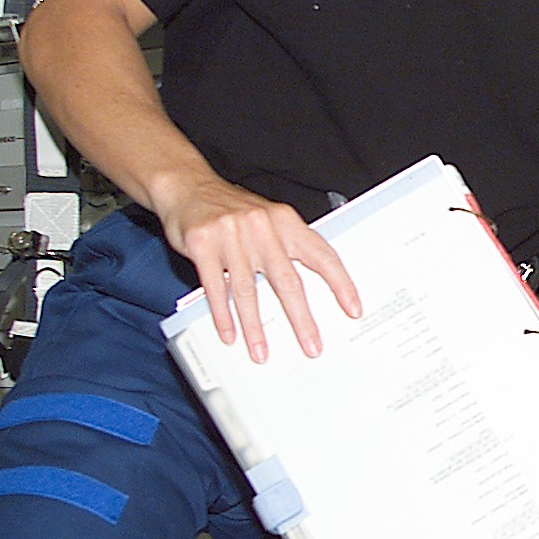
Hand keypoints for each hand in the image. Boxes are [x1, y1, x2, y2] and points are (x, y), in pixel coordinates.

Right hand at [147, 169, 361, 360]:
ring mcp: (232, 235)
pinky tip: (229, 334)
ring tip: (261, 352)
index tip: (352, 309)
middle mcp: (262, 227)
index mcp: (285, 221)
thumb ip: (286, 248)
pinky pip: (216, 287)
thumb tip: (305, 293)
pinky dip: (223, 315)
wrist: (186, 185)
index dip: (341, 283)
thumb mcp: (267, 219)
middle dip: (302, 319)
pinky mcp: (203, 243)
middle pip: (288, 281)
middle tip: (311, 346)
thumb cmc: (231, 209)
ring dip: (255, 328)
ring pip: (248, 291)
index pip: (321, 255)